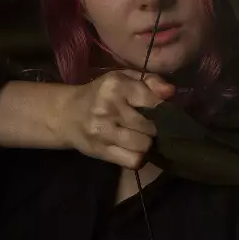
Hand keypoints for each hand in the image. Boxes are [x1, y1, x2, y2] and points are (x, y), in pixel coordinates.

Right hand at [57, 69, 174, 168]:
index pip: (154, 102)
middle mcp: (109, 108)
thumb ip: (150, 81)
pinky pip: (133, 161)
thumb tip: (171, 92)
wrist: (67, 114)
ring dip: (147, 143)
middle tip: (150, 126)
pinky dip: (138, 157)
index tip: (162, 112)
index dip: (164, 110)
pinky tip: (134, 149)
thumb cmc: (102, 94)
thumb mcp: (124, 78)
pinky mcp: (101, 151)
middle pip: (151, 126)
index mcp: (117, 86)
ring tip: (141, 137)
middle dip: (155, 128)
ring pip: (144, 145)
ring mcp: (104, 131)